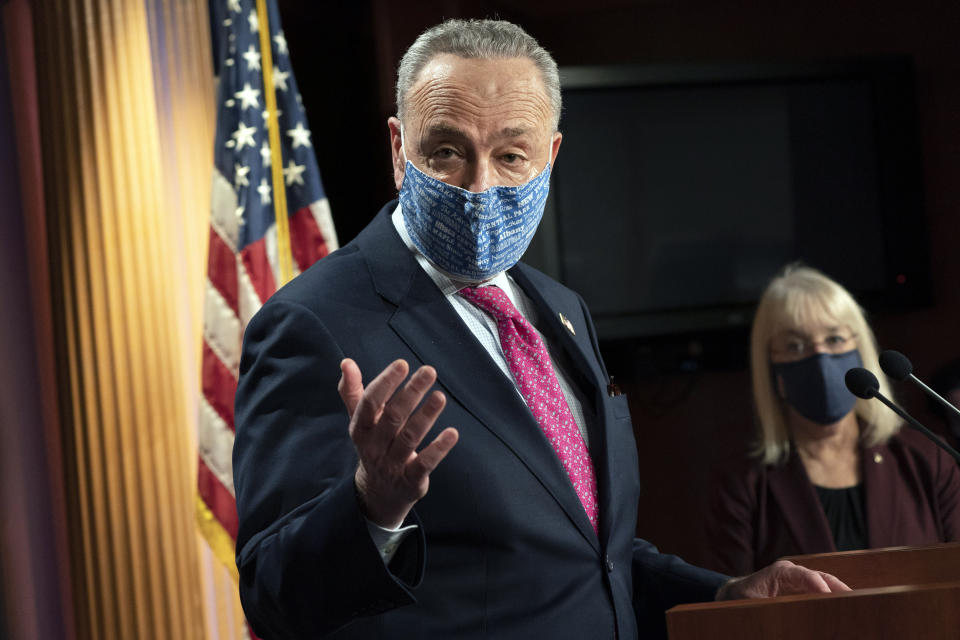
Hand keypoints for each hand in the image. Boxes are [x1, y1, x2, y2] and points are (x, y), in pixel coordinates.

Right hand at [339, 358, 458, 528]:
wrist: (377, 493)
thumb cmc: (373, 445)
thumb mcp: (360, 421)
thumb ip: (352, 392)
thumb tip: (346, 362)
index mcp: (360, 428)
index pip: (370, 403)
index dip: (385, 383)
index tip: (402, 364)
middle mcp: (374, 446)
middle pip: (392, 417)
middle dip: (410, 393)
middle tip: (429, 371)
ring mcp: (392, 464)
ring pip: (409, 437)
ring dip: (426, 416)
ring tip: (440, 397)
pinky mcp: (411, 480)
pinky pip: (425, 463)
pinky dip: (438, 449)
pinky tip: (452, 433)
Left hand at [716, 560, 850, 599]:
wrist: (735, 594)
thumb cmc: (740, 598)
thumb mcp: (751, 604)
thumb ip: (768, 606)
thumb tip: (784, 616)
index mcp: (781, 572)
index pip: (805, 575)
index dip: (818, 585)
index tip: (830, 597)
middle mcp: (794, 573)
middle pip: (822, 578)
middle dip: (838, 589)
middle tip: (855, 601)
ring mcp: (800, 580)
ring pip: (826, 584)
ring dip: (839, 595)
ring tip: (856, 607)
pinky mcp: (803, 590)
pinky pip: (822, 593)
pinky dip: (833, 600)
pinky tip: (844, 610)